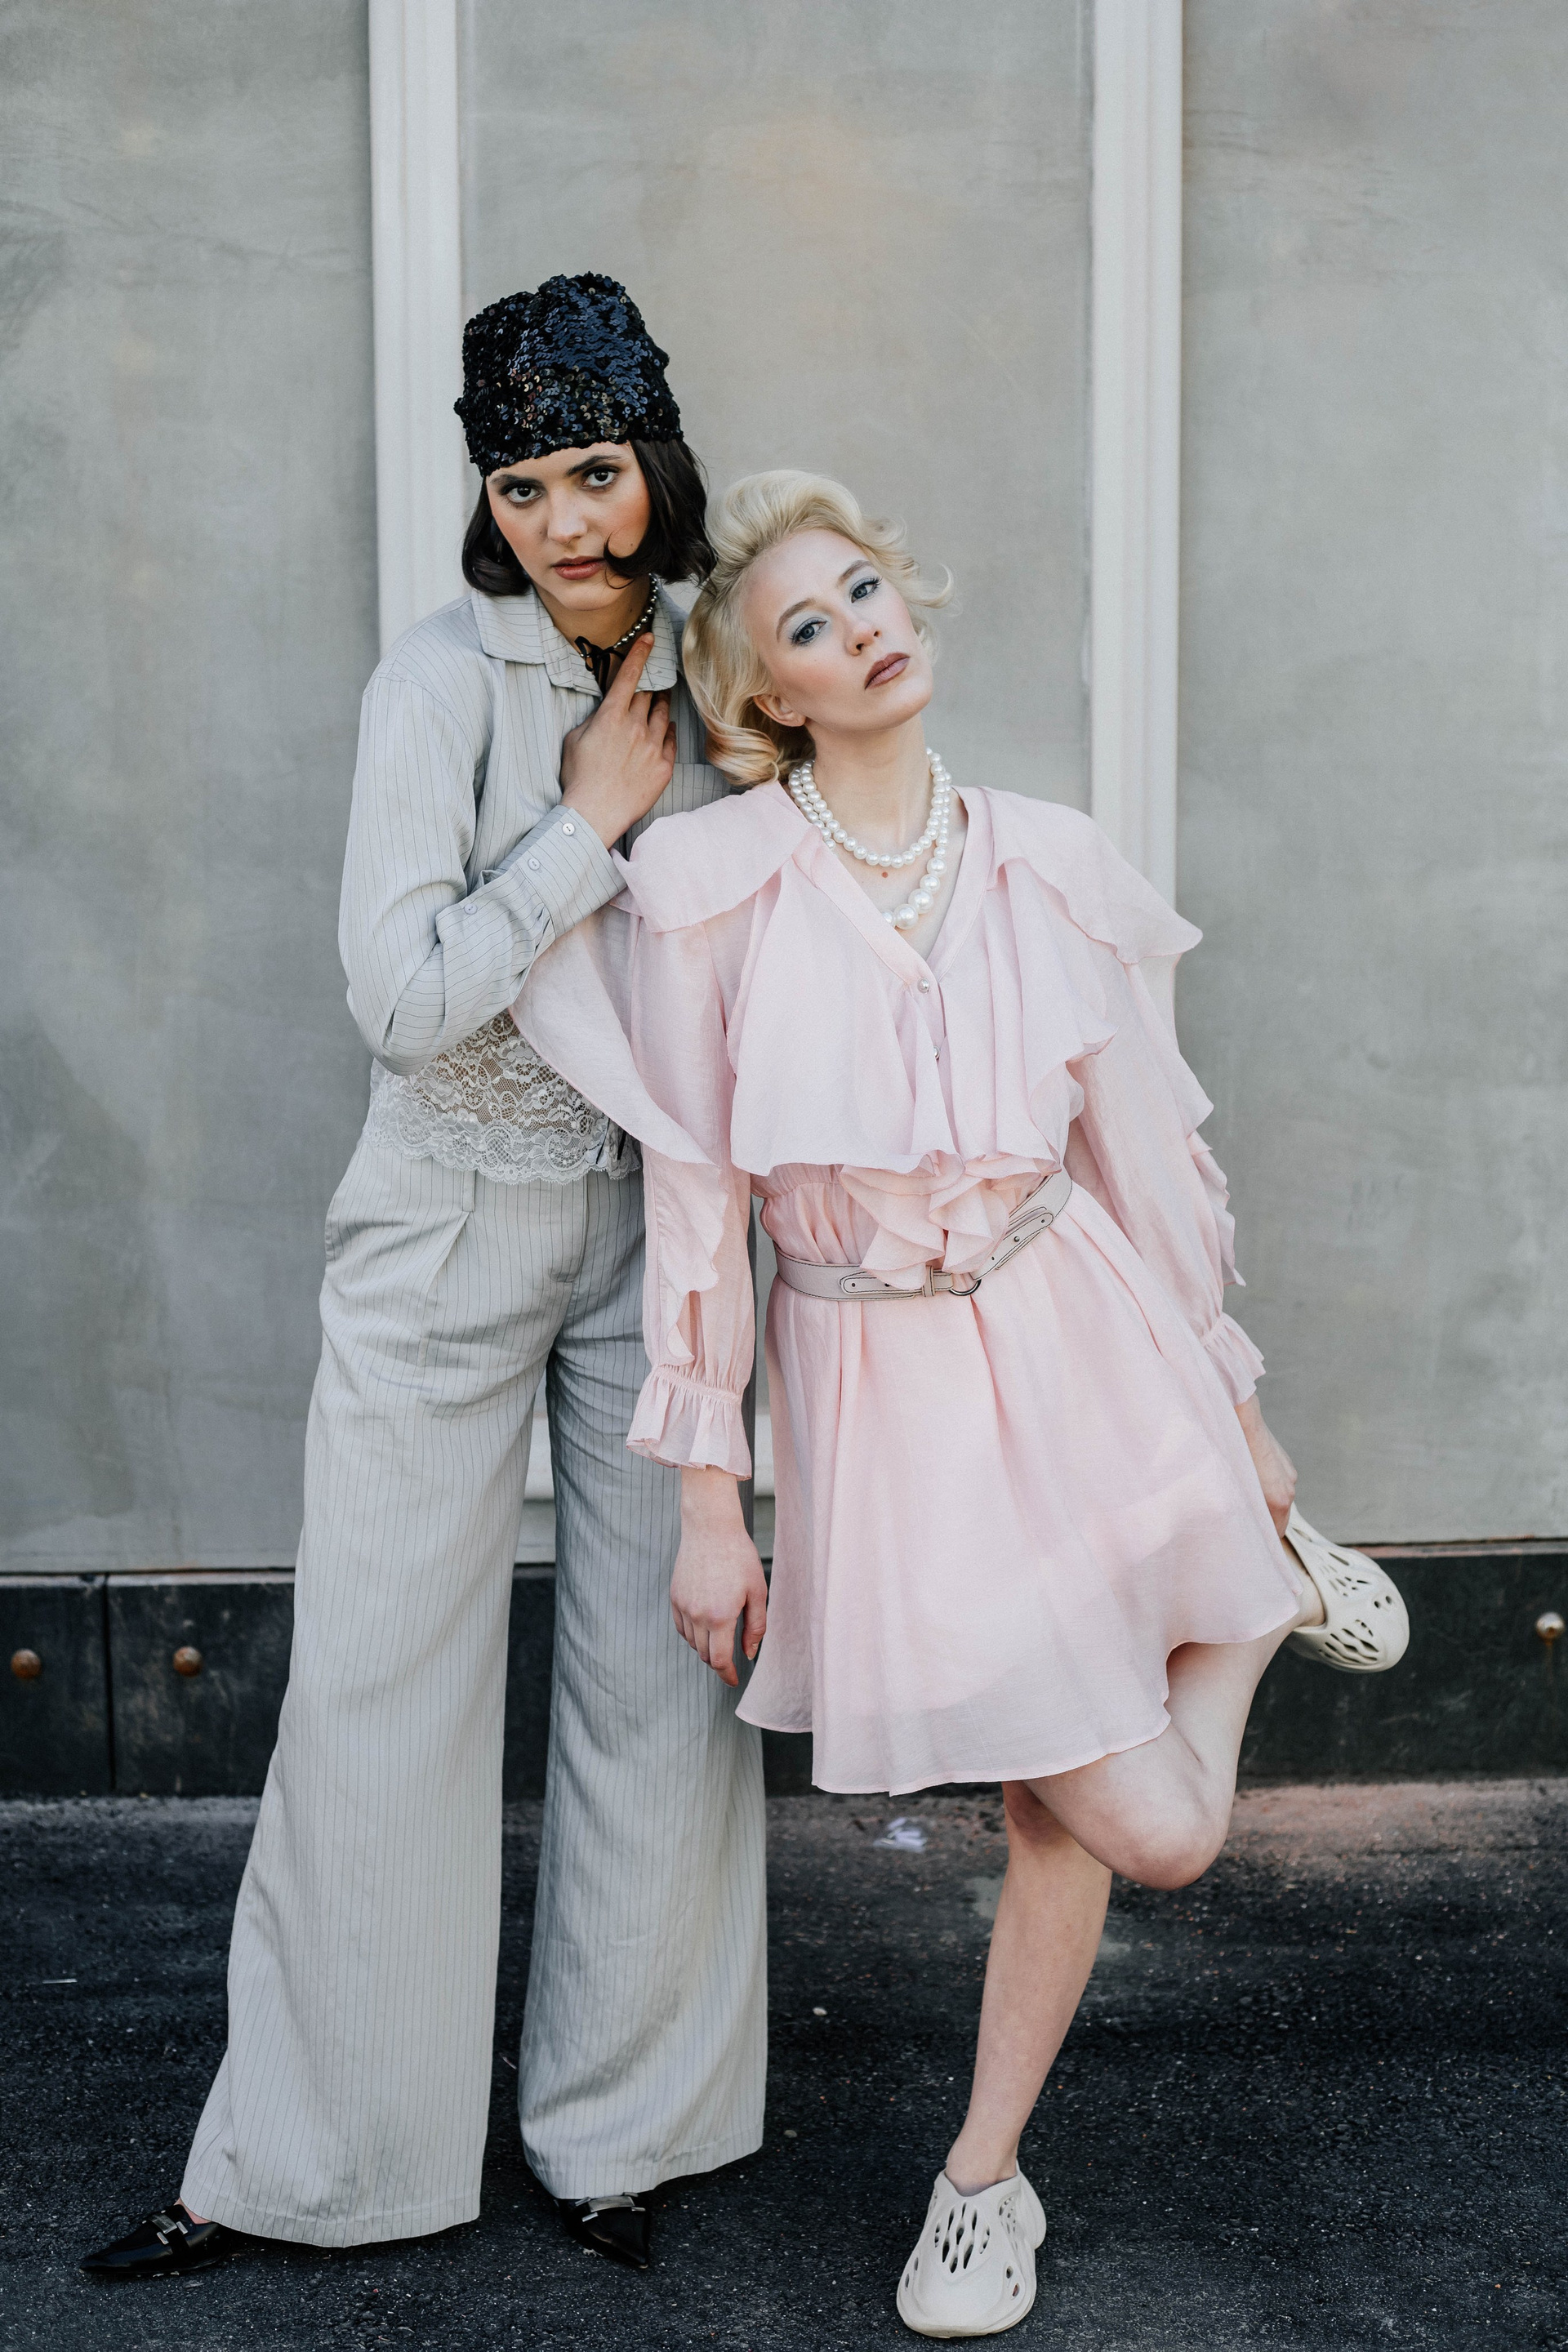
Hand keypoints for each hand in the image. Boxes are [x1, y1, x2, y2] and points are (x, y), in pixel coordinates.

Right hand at [559, 635, 676, 845]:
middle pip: (649, 694)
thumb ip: (594, 719)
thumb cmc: (578, 777)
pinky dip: (666, 733)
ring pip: (663, 714)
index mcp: (611, 716)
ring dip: (660, 706)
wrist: (594, 814)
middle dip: (649, 686)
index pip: (629, 675)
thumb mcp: (574, 739)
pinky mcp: (664, 766)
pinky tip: (660, 734)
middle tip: (648, 686)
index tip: (650, 638)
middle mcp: (635, 726)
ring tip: (656, 707)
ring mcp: (652, 746)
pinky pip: (671, 740)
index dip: (640, 653)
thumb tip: (606, 711)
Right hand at [671, 1467, 768, 1686]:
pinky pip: (681, 1627)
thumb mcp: (757, 1592)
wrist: (710, 1528)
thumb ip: (755, 1627)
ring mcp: (682, 1606)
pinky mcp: (674, 1596)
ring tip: (721, 1634)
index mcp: (720, 1616)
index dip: (727, 1675)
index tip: (734, 1680)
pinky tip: (705, 1624)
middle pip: (705, 1654)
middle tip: (732, 1656)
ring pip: (692, 1642)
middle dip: (719, 1661)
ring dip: (706, 1646)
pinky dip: (692, 1633)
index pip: (720, 1660)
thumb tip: (749, 1653)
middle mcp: (697, 1615)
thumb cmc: (739, 1557)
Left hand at [1235, 1394, 1297, 1534]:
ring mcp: (1290, 1475)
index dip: (1264, 1536)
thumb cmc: (1233, 1454)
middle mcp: (1289, 1489)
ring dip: (1266, 1501)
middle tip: (1245, 1520)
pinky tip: (1252, 1478)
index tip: (1252, 1538)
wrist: (1242, 1420)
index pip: (1277, 1532)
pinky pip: (1279, 1483)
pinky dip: (1269, 1485)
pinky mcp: (1287, 1463)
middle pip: (1280, 1517)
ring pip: (1279, 1499)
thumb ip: (1246, 1509)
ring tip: (1246, 1496)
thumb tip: (1246, 1523)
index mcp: (1278, 1500)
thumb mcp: (1235, 1488)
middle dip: (1265, 1520)